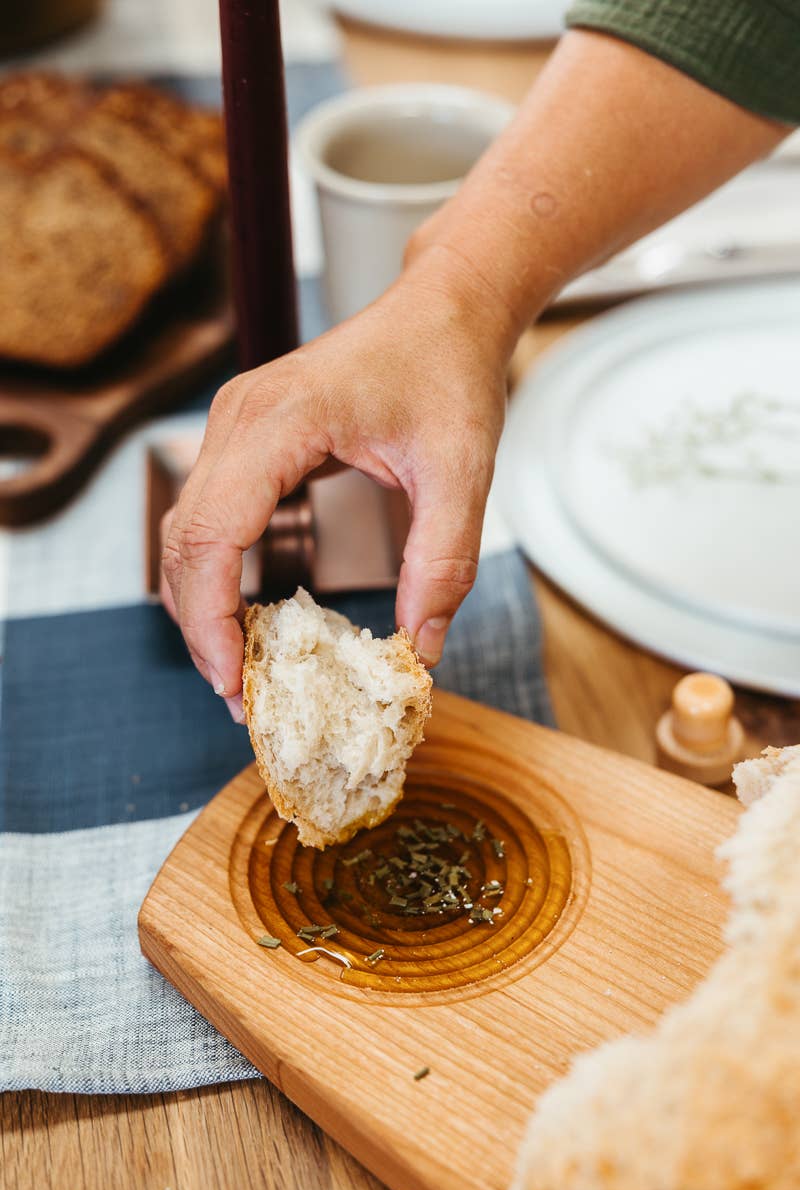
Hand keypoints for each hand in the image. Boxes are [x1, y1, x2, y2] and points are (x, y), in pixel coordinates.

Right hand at [161, 259, 510, 717]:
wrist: (445, 309)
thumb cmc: (449, 370)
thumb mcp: (462, 470)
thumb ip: (445, 561)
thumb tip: (423, 650)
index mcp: (280, 421)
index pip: (213, 532)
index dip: (212, 618)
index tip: (236, 681)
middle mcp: (238, 419)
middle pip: (184, 541)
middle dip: (202, 629)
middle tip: (242, 699)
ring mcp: (235, 425)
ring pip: (187, 533)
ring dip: (203, 606)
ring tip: (244, 672)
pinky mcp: (246, 439)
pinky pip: (210, 517)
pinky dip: (218, 574)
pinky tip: (251, 620)